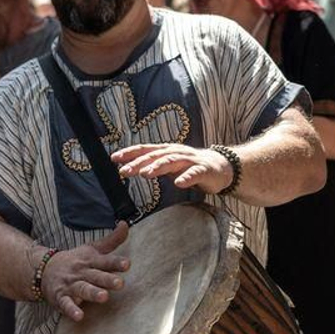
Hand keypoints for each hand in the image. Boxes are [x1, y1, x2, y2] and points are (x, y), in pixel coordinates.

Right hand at [40, 222, 130, 321]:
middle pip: (96, 276)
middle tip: (120, 283)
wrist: (43, 268)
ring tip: (104, 297)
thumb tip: (125, 224)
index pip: (105, 261)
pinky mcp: (60, 297)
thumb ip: (112, 240)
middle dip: (107, 279)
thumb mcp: (92, 249)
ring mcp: (70, 284)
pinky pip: (66, 304)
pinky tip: (79, 316)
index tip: (127, 264)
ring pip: (83, 289)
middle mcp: (81, 272)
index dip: (116, 262)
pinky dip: (72, 310)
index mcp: (91, 260)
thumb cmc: (75, 261)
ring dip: (92, 293)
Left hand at [110, 143, 233, 193]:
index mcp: (166, 151)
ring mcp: (190, 160)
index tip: (114, 158)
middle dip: (138, 162)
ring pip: (172, 161)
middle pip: (155, 156)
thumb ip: (154, 166)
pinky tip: (178, 183)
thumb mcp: (169, 165)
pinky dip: (186, 177)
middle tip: (124, 171)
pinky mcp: (204, 170)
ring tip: (145, 174)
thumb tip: (132, 168)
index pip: (145, 150)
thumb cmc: (191, 166)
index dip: (130, 153)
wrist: (220, 167)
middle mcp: (176, 152)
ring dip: (157, 167)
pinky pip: (194, 173)